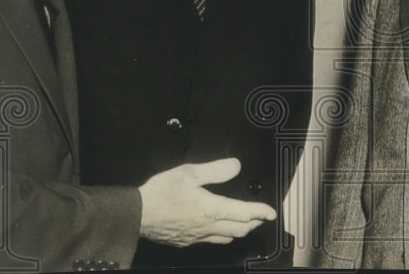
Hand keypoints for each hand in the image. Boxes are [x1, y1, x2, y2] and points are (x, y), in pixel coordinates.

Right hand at [138, 158, 276, 246]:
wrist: (136, 215)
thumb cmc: (160, 193)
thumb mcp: (189, 173)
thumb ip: (215, 170)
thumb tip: (236, 166)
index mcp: (211, 209)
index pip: (244, 213)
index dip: (261, 211)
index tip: (271, 212)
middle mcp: (208, 226)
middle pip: (240, 229)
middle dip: (254, 223)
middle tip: (261, 217)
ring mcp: (197, 237)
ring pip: (227, 237)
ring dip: (240, 230)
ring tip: (245, 223)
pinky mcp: (186, 242)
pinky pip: (211, 241)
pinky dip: (222, 235)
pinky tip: (218, 230)